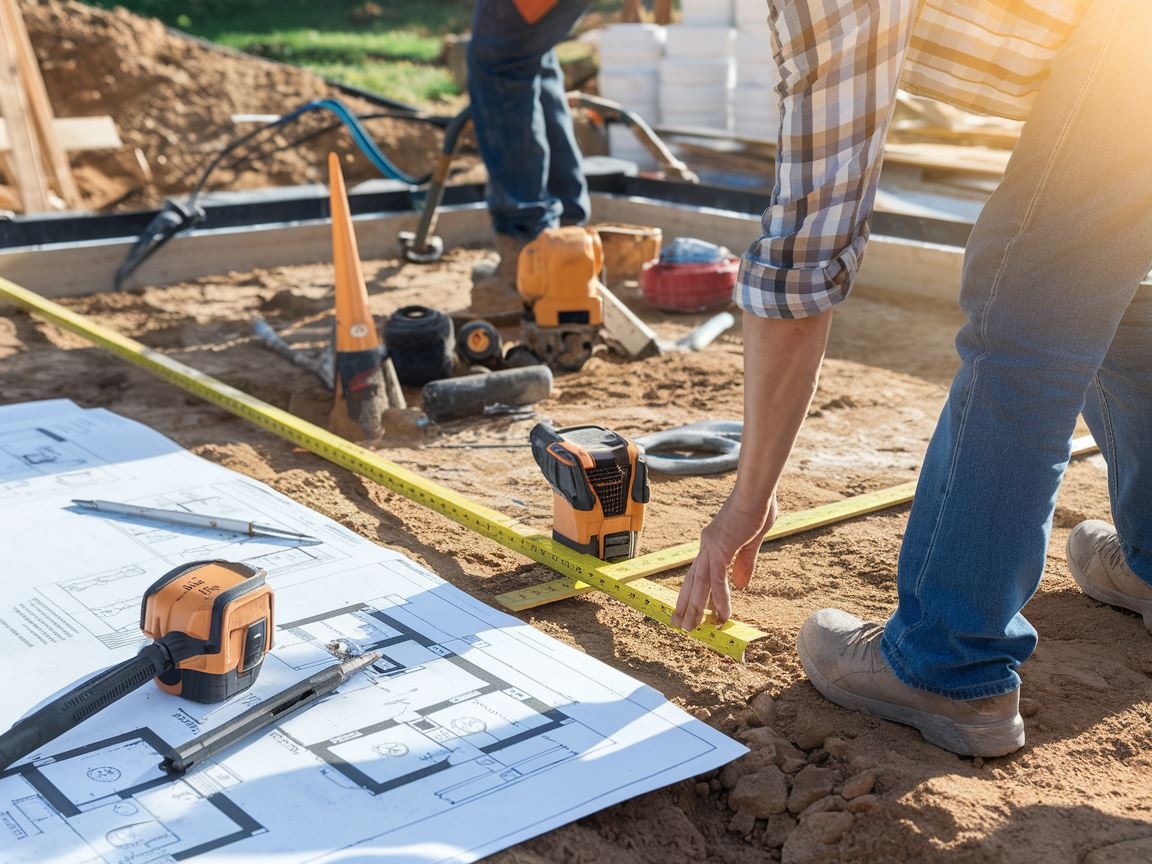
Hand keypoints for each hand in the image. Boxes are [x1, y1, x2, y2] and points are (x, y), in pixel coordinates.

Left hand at [671, 493, 777, 630]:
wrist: (756, 492)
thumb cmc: (756, 509)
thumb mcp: (751, 542)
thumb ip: (744, 564)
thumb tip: (740, 586)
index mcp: (712, 543)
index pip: (700, 573)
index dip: (695, 592)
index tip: (692, 609)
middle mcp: (707, 546)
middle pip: (693, 581)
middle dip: (686, 604)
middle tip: (679, 624)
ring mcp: (712, 548)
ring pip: (700, 584)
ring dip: (695, 607)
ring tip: (690, 627)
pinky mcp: (721, 549)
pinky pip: (718, 579)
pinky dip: (720, 598)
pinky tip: (722, 614)